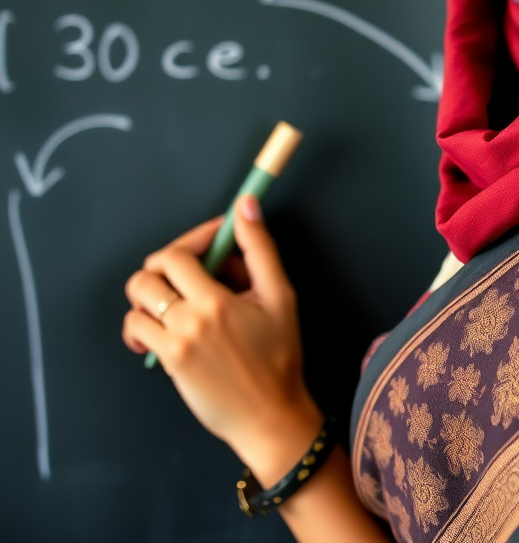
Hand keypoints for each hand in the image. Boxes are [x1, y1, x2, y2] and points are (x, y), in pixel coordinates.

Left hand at [123, 196, 321, 483]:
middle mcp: (188, 321)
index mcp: (216, 302)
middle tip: (196, 270)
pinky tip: (164, 326)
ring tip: (181, 297)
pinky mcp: (166, 362)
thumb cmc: (279, 354)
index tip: (213, 240)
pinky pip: (136, 330)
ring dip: (155, 292)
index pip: (180, 255)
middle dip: (170, 264)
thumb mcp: (280, 296)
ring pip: (138, 300)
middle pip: (150, 273)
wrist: (268, 413)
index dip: (193, 239)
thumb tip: (246, 207)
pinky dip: (143, 323)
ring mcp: (173, 344)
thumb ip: (260, 248)